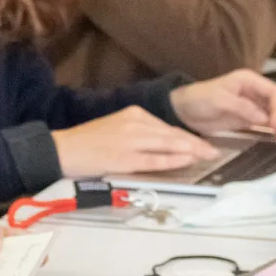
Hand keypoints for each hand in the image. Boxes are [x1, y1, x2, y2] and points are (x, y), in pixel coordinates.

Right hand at [53, 106, 219, 177]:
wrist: (61, 149)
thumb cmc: (87, 142)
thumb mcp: (116, 129)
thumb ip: (139, 134)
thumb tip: (163, 144)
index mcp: (133, 114)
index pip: (167, 127)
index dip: (188, 137)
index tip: (204, 144)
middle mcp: (134, 123)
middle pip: (172, 134)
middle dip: (195, 144)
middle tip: (214, 152)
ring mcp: (130, 140)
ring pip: (167, 144)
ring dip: (190, 151)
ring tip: (208, 157)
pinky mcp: (124, 158)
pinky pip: (153, 159)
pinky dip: (172, 160)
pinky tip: (186, 162)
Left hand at [170, 69, 275, 139]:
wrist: (184, 110)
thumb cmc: (198, 99)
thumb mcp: (218, 100)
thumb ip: (241, 107)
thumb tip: (264, 118)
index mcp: (249, 80)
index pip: (274, 92)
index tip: (273, 124)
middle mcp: (256, 91)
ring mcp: (255, 104)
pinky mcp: (251, 117)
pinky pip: (271, 121)